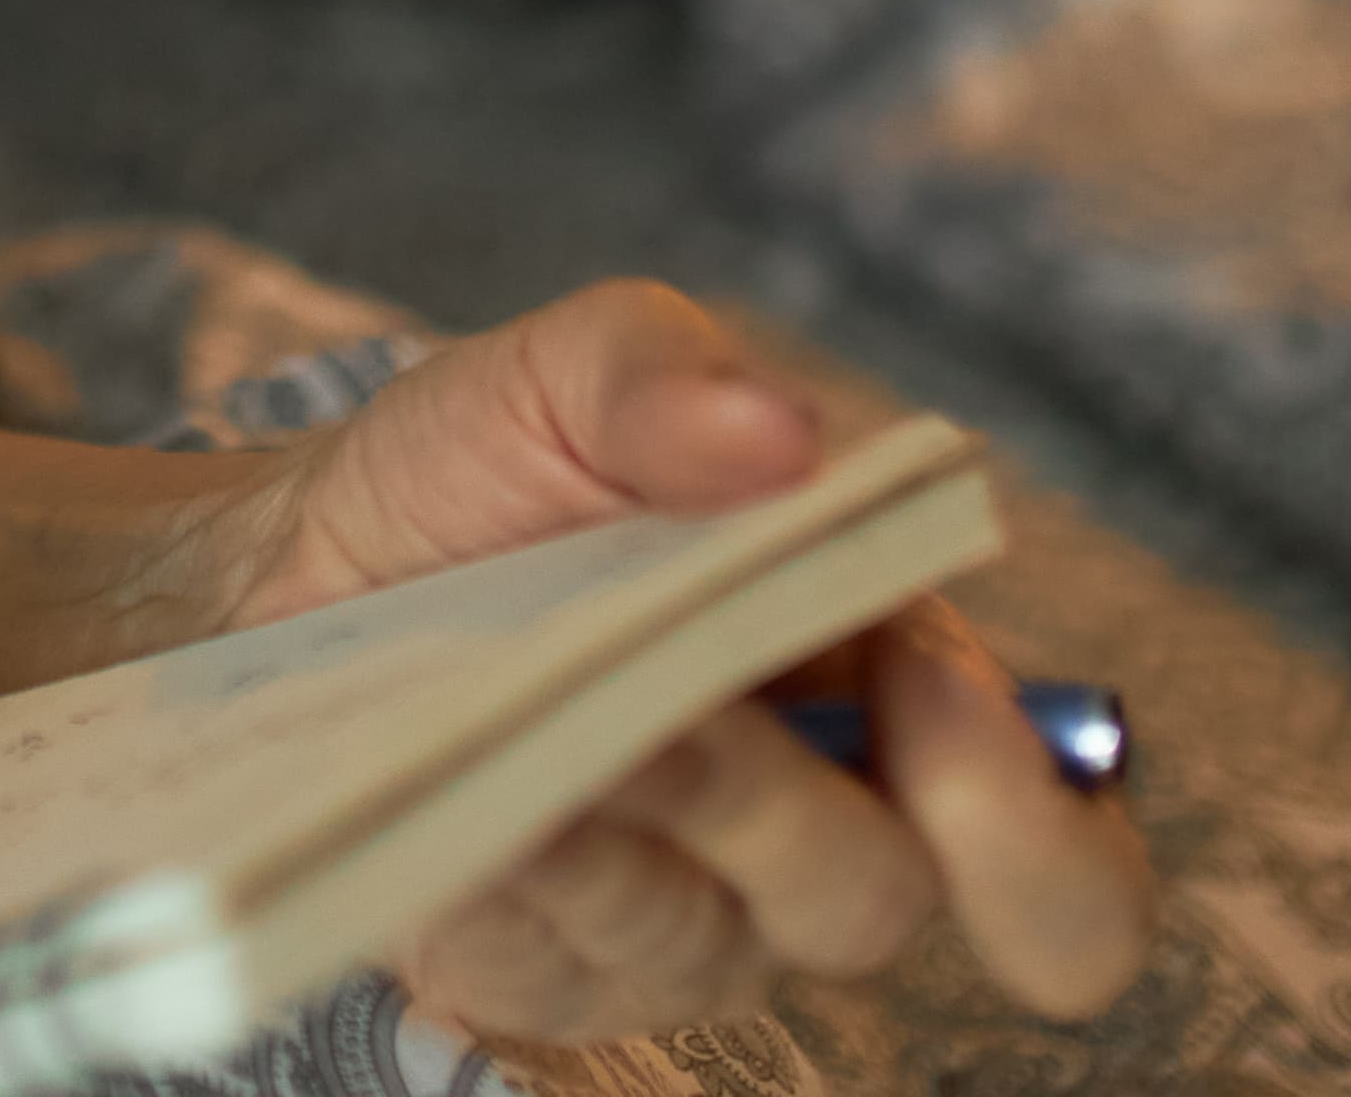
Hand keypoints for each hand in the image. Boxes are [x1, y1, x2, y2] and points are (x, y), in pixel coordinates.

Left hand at [212, 283, 1153, 1037]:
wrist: (288, 554)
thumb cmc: (483, 467)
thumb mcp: (567, 372)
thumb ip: (668, 373)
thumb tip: (781, 433)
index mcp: (891, 695)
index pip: (1062, 850)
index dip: (1035, 822)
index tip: (934, 702)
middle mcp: (809, 834)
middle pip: (878, 903)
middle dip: (782, 806)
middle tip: (682, 710)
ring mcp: (677, 924)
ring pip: (706, 940)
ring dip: (628, 824)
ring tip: (543, 727)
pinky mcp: (543, 978)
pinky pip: (552, 966)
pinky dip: (511, 876)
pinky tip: (465, 805)